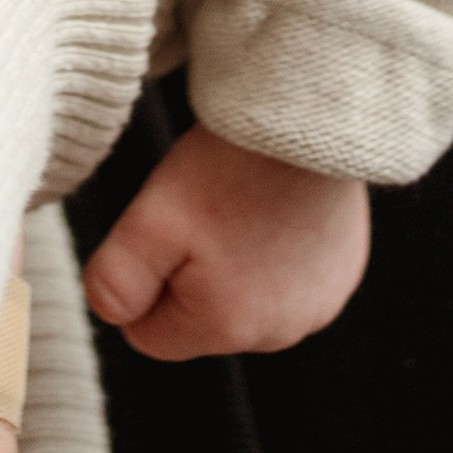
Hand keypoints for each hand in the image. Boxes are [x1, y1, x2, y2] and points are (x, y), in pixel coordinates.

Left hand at [80, 124, 368, 361]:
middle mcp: (279, 334)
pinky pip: (290, 278)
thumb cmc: (228, 168)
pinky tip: (279, 202)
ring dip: (236, 260)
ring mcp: (318, 306)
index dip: (145, 278)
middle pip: (201, 318)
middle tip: (207, 208)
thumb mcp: (151, 220)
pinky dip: (278, 247)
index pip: (150, 334)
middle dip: (192, 272)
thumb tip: (109, 314)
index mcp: (227, 330)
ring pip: (245, 298)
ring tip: (244, 201)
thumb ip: (117, 281)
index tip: (169, 228)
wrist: (309, 118)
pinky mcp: (343, 275)